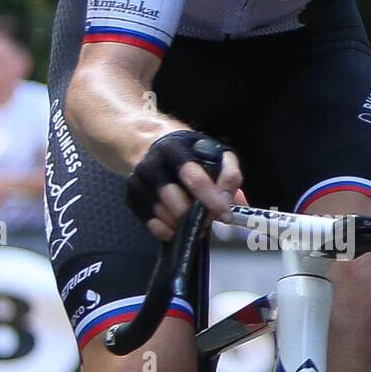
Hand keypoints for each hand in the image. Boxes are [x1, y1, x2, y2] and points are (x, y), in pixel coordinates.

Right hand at [128, 133, 242, 242]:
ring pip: (164, 214)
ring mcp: (139, 177)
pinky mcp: (130, 192)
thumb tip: (240, 205)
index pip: (195, 178)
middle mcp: (153, 161)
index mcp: (176, 147)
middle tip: (208, 220)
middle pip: (177, 202)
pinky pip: (148, 221)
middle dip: (196, 217)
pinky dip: (164, 229)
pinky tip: (174, 228)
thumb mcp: (213, 153)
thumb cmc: (189, 151)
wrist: (150, 142)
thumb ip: (229, 176)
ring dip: (182, 224)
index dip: (212, 200)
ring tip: (192, 221)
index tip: (225, 216)